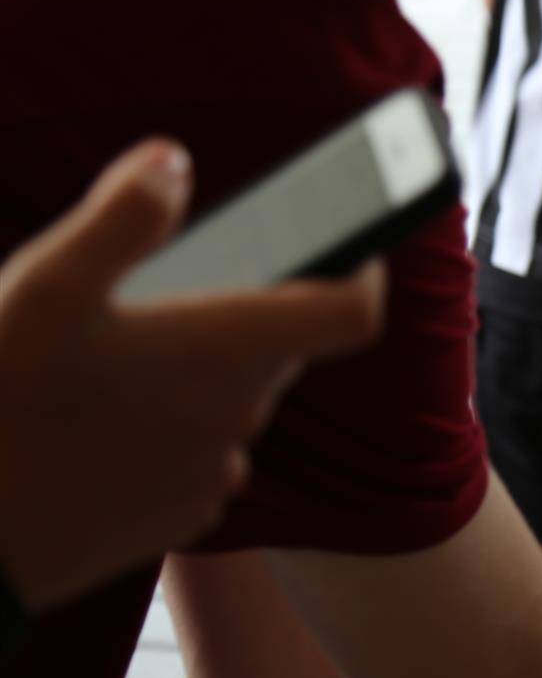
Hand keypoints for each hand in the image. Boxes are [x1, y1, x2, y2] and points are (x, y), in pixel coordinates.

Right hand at [0, 141, 385, 607]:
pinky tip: (105, 416)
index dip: (363, 269)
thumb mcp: (42, 290)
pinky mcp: (176, 516)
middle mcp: (236, 418)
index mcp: (224, 354)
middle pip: (283, 347)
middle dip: (254, 304)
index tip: (349, 240)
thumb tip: (173, 161)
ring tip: (128, 344)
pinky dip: (175, 426)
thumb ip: (116, 220)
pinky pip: (201, 455)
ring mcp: (210, 475)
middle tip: (196, 271)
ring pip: (235, 400)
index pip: (351, 312)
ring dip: (205, 367)